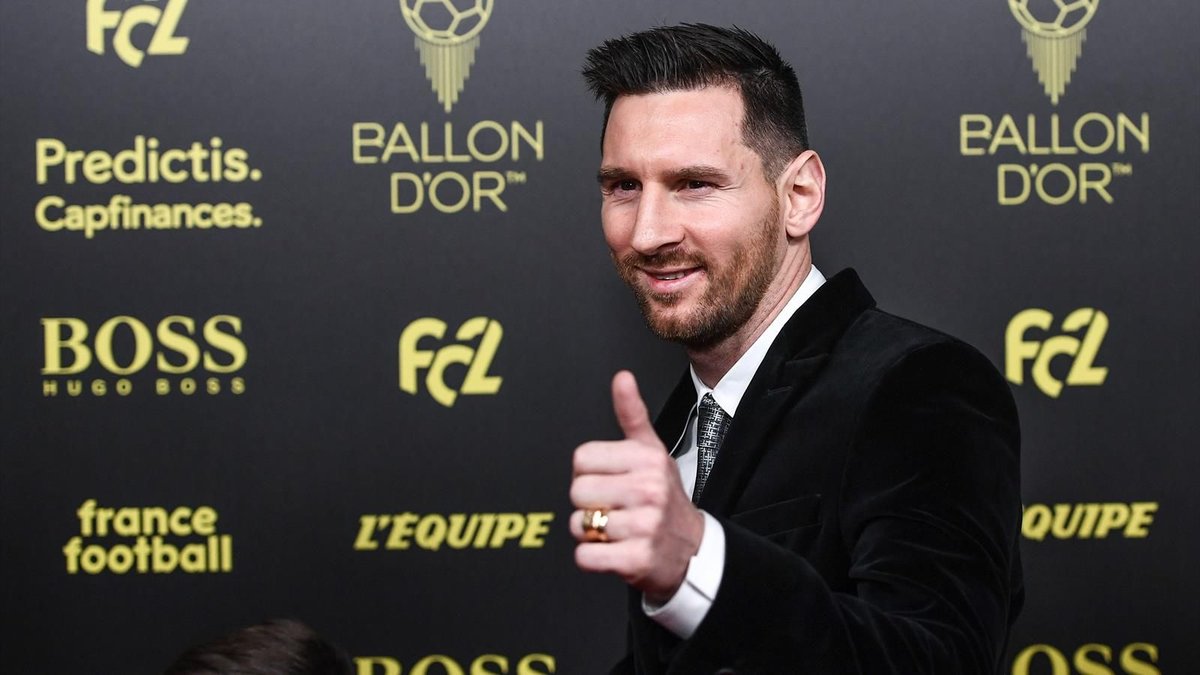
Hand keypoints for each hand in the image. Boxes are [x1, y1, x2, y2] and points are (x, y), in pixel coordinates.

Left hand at [570, 370, 704, 602]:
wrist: (693, 550)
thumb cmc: (665, 497)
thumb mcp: (653, 452)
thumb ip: (632, 414)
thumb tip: (622, 377)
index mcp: (647, 458)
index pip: (581, 459)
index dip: (589, 473)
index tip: (609, 481)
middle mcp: (648, 489)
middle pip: (577, 492)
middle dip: (588, 504)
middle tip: (615, 509)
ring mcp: (645, 524)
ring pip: (579, 525)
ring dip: (592, 533)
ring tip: (618, 530)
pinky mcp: (637, 559)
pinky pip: (585, 557)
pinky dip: (592, 558)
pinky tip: (614, 551)